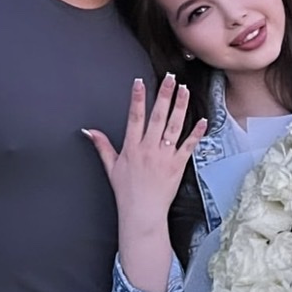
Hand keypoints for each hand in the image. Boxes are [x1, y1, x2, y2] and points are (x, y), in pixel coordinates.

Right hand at [87, 75, 206, 224]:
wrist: (142, 213)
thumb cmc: (126, 192)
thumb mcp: (110, 167)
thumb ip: (102, 146)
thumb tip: (90, 131)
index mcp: (132, 147)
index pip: (135, 117)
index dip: (137, 98)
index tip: (140, 82)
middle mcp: (149, 149)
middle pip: (157, 117)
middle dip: (163, 95)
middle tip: (169, 78)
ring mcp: (164, 156)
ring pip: (173, 126)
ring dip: (180, 107)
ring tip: (184, 90)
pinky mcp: (178, 165)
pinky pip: (188, 145)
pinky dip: (196, 133)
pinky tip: (202, 119)